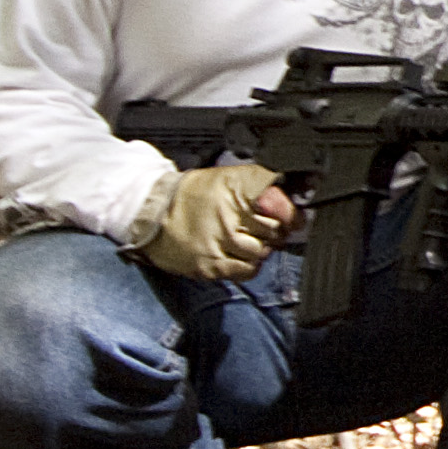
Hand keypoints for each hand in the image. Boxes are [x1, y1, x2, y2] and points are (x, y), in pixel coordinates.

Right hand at [135, 162, 291, 283]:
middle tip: (266, 229)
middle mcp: (230, 216)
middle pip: (275, 230)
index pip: (282, 205)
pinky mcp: (210, 265)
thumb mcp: (227, 178)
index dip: (291, 213)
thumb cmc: (192, 194)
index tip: (293, 218)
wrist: (152, 212)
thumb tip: (295, 193)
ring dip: (262, 248)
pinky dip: (250, 265)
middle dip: (276, 231)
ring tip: (249, 241)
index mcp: (238, 189)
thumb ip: (261, 184)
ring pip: (262, 252)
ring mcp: (220, 242)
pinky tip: (241, 255)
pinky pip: (246, 270)